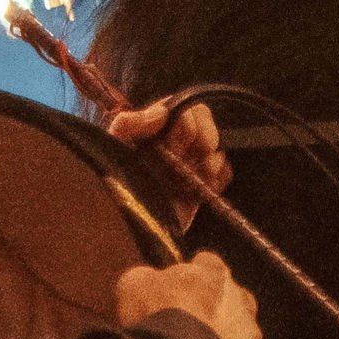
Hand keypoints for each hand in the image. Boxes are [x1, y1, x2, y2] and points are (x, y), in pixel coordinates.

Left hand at [106, 93, 226, 226]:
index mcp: (156, 126)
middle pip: (208, 128)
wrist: (129, 227)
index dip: (186, 127)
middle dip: (200, 145)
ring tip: (187, 181)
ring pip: (218, 151)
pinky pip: (224, 173)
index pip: (189, 111)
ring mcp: (191, 163)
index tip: (171, 147)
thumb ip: (129, 123)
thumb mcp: (114, 149)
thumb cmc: (116, 183)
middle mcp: (176, 141)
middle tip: (180, 164)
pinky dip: (216, 180)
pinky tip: (197, 191)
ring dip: (208, 165)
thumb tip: (163, 112)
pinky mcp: (202, 185)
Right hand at [114, 251, 262, 338]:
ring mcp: (250, 333)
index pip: (207, 263)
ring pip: (241, 330)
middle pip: (231, 296)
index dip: (191, 275)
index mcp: (214, 273)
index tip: (178, 288)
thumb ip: (148, 276)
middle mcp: (241, 298)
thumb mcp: (134, 285)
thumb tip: (149, 279)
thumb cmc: (156, 317)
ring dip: (224, 336)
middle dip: (212, 307)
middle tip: (187, 323)